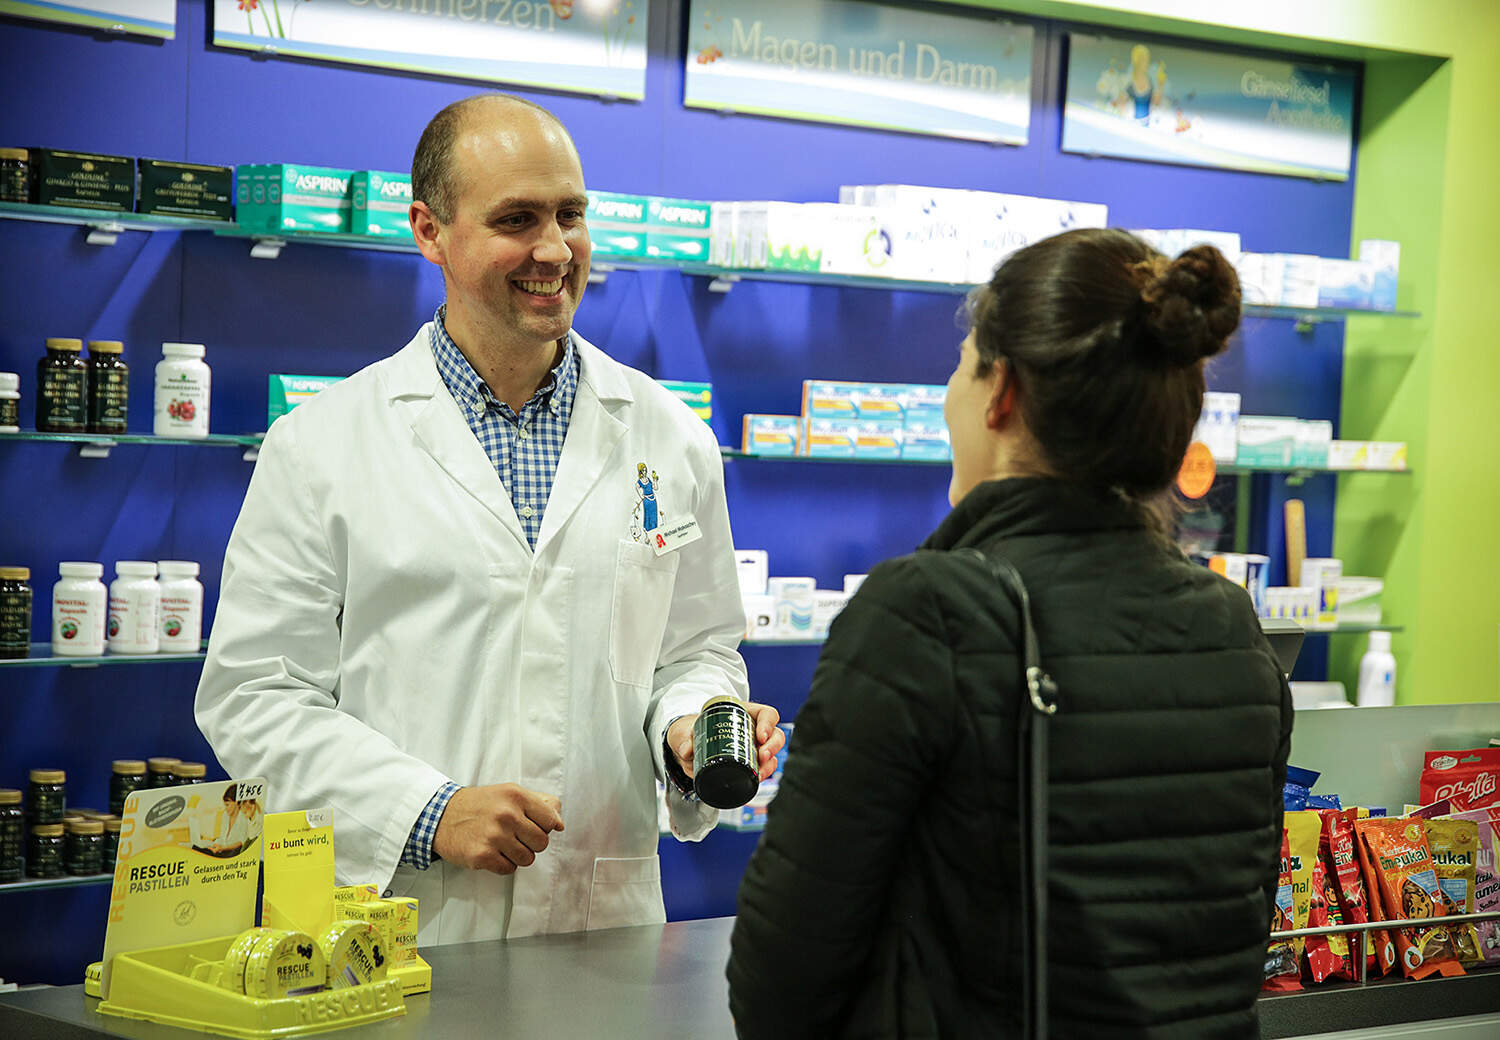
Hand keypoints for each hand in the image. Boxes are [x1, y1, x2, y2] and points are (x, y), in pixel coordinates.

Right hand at [432, 783, 563, 874]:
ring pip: (527, 859)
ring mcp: (494, 836)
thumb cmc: (480, 805)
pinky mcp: (482, 855)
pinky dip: (502, 864)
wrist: (441, 815)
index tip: (532, 827)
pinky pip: (509, 869)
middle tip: (515, 837)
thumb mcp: (509, 792)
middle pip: (542, 843)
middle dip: (531, 843)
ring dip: (517, 856)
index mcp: (516, 796)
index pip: (551, 821)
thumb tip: (560, 822)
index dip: (544, 827)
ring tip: (502, 845)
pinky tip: (491, 852)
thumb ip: (539, 803)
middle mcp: (506, 814)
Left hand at [668, 702, 786, 782]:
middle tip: (762, 756)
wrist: (686, 746)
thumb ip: (682, 738)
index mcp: (741, 713)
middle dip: (772, 746)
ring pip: (772, 752)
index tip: (760, 735)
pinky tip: (756, 778)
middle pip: (774, 734)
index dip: (767, 723)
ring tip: (759, 771)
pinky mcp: (748, 762)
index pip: (765, 713)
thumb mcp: (683, 731)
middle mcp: (751, 729)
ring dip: (770, 763)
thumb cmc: (690, 731)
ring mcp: (752, 746)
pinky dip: (763, 773)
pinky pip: (764, 767)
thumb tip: (686, 750)